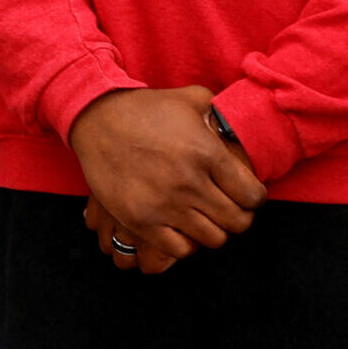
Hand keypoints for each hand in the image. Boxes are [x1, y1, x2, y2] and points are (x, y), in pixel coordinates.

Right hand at [67, 87, 264, 263]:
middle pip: (237, 222)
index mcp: (207, 153)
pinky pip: (179, 249)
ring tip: (201, 216)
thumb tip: (237, 126)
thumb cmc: (144, 108)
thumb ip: (220, 111)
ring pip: (212, 239)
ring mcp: (164, 204)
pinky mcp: (140, 220)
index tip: (243, 194)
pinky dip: (184, 242)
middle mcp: (189, 182)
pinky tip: (179, 226)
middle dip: (237, 216)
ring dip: (211, 229)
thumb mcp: (189, 99)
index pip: (253, 196)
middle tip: (224, 207)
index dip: (253, 197)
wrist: (94, 118)